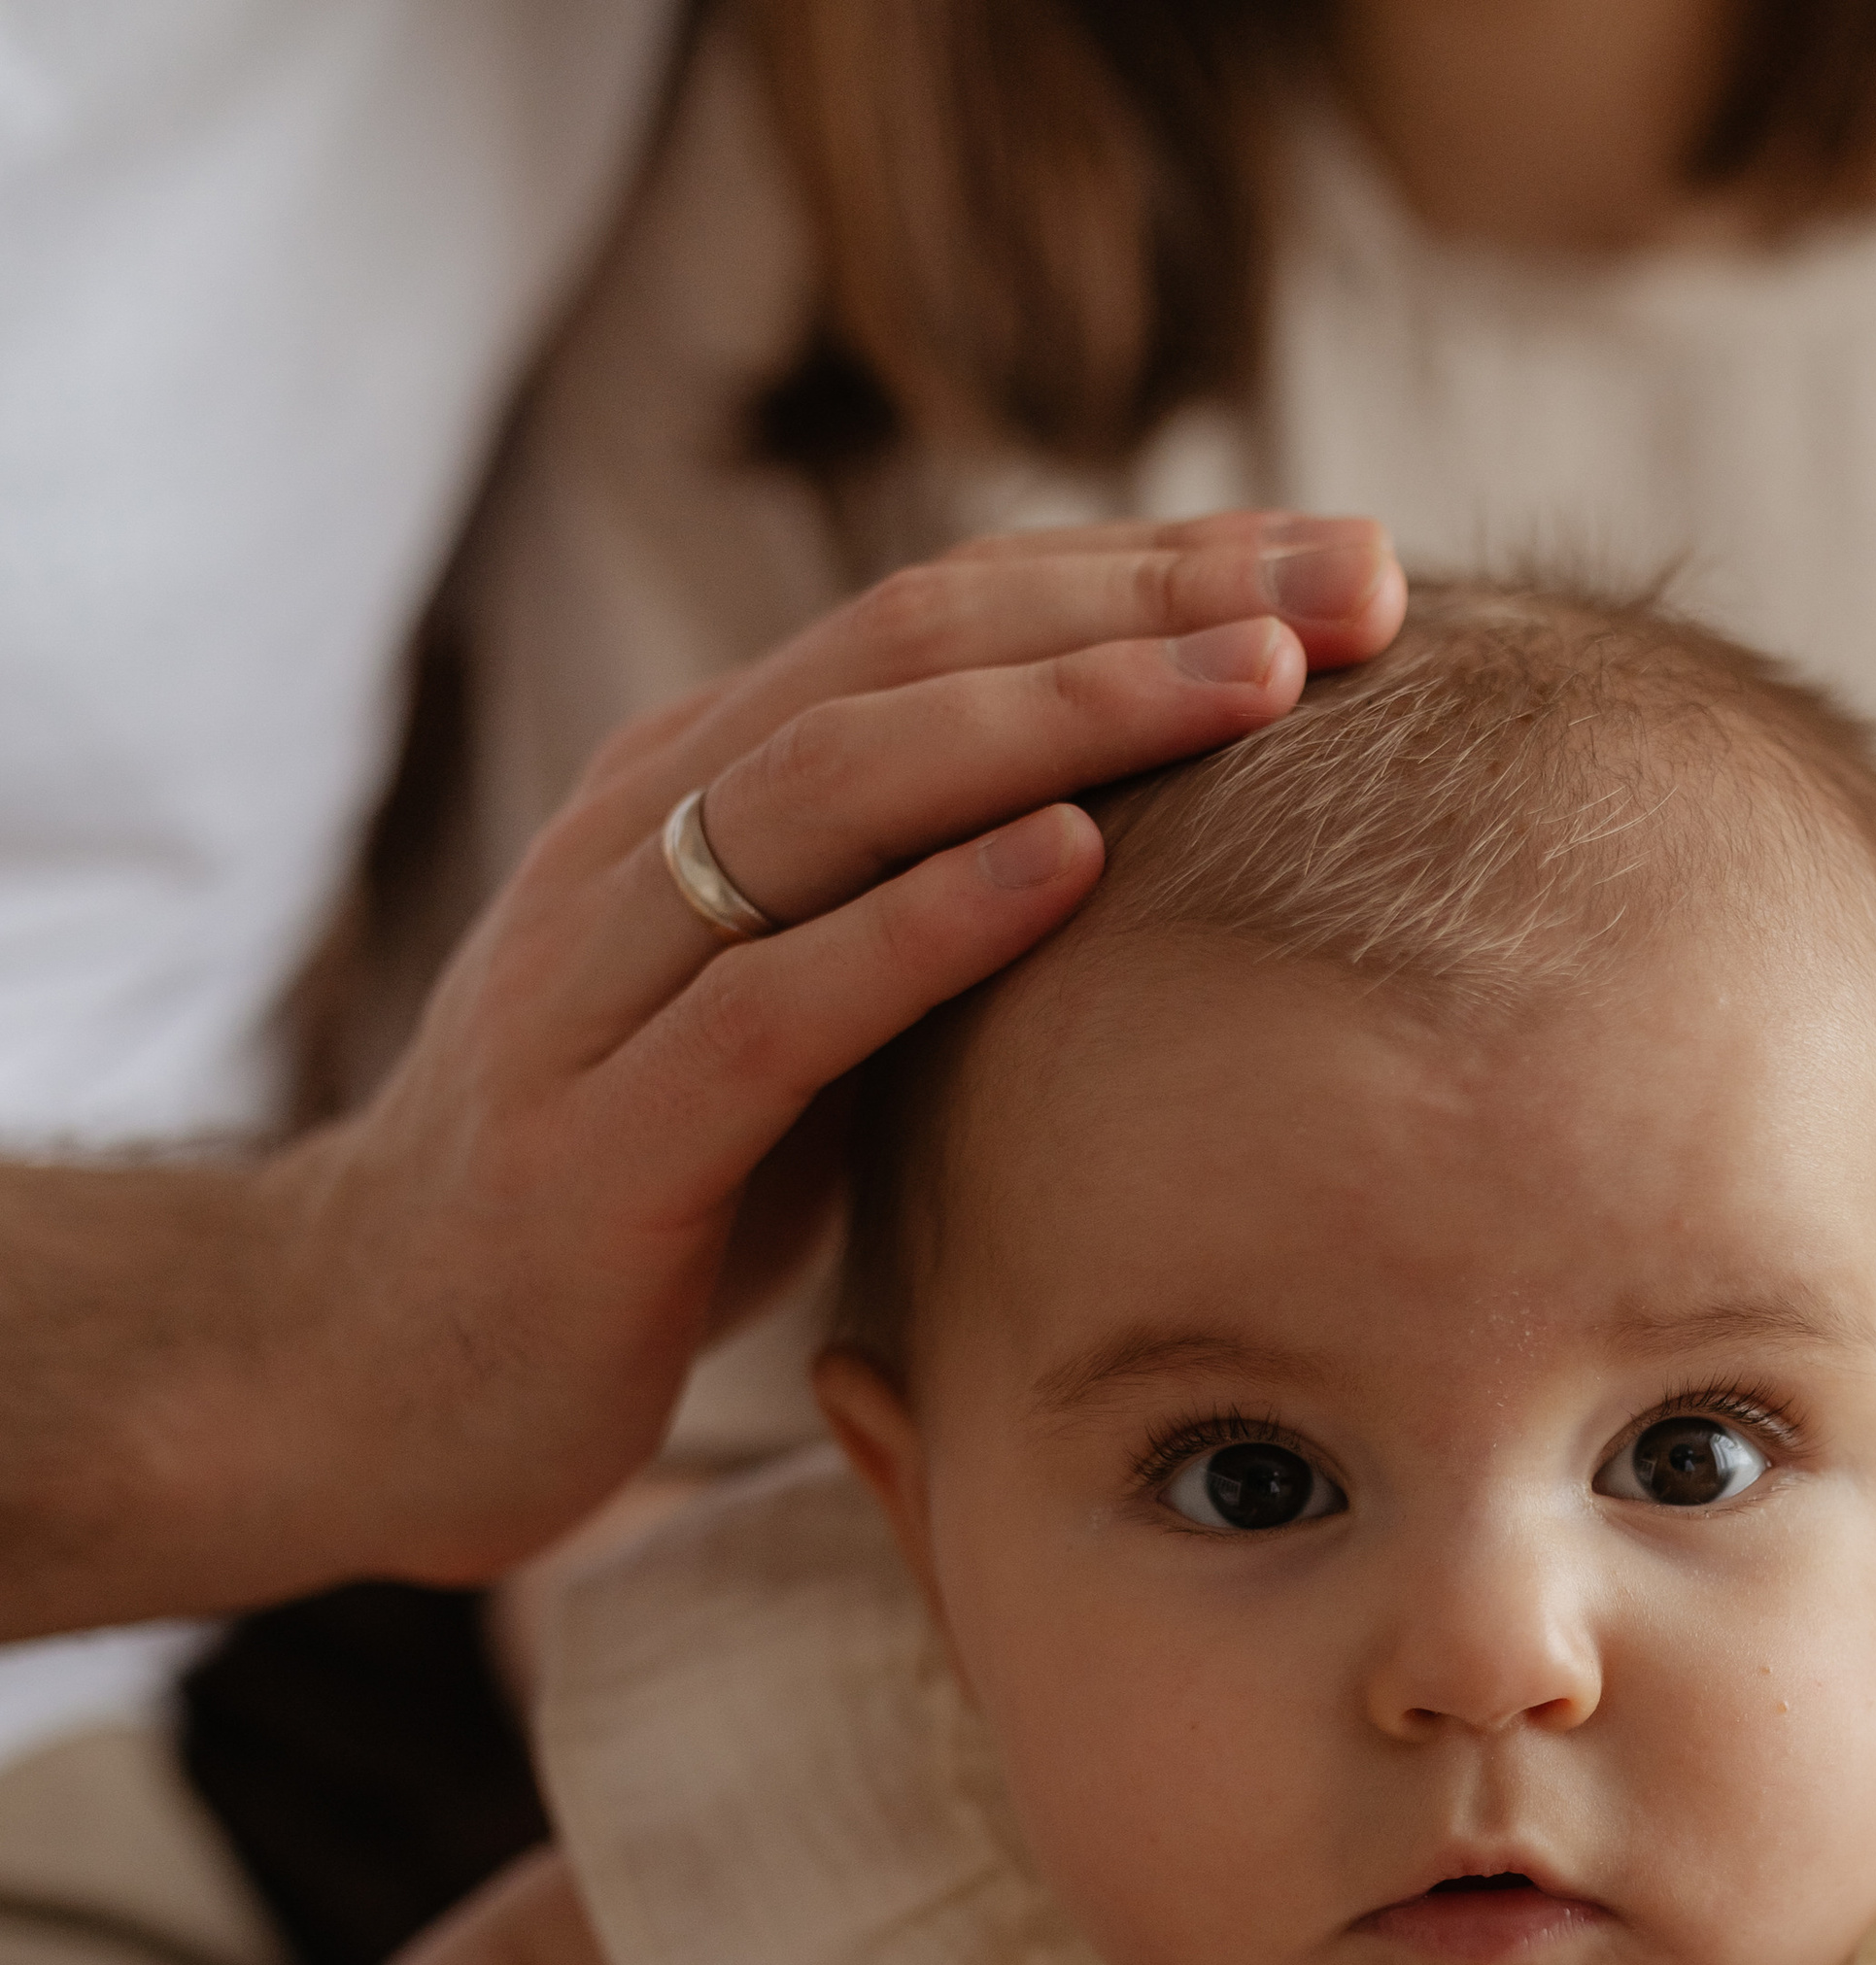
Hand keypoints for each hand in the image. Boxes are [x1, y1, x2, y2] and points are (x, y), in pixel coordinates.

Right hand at [265, 515, 1406, 1597]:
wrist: (387, 1370)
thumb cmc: (633, 1201)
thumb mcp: (798, 1025)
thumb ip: (916, 921)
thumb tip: (1138, 853)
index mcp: (707, 791)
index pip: (947, 620)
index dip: (1154, 573)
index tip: (1358, 561)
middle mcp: (649, 836)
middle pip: (914, 650)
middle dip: (1152, 602)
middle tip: (1364, 578)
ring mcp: (606, 977)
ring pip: (843, 786)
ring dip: (1067, 718)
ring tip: (1258, 677)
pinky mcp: (600, 1139)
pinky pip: (773, 1000)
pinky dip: (927, 921)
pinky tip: (1076, 865)